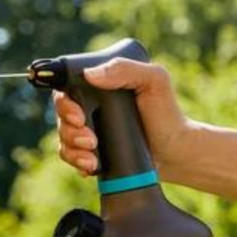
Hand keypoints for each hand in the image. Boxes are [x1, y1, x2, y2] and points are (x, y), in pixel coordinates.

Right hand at [53, 58, 190, 179]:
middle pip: (61, 117)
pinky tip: (91, 166)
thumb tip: (90, 74)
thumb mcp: (154, 81)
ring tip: (93, 157)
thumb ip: (126, 69)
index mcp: (98, 87)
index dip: (64, 104)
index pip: (65, 90)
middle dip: (69, 131)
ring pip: (63, 139)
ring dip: (73, 149)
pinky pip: (71, 158)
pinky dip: (77, 163)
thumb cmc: (166, 113)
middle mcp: (88, 108)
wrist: (175, 151)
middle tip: (90, 139)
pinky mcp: (90, 152)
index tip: (77, 116)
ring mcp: (88, 131)